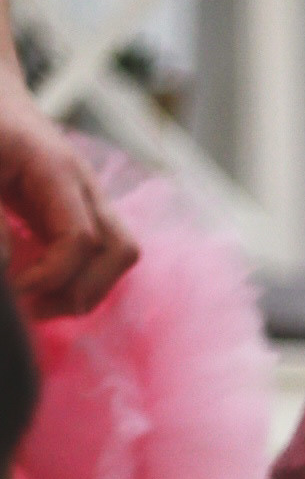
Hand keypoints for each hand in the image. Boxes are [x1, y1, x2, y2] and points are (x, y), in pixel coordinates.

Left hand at [0, 88, 135, 316]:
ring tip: (40, 303)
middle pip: (120, 251)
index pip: (82, 240)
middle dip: (83, 291)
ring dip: (86, 289)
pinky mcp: (80, 210)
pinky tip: (41, 285)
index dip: (53, 276)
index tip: (16, 289)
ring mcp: (89, 198)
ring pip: (118, 256)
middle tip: (35, 307)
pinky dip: (78, 278)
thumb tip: (7, 267)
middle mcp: (86, 186)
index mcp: (59, 171)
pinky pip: (100, 255)